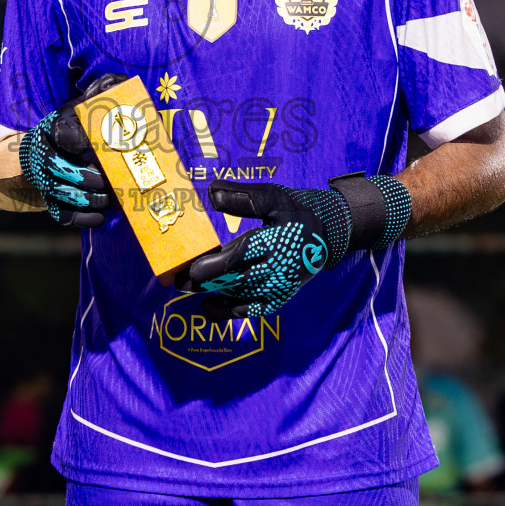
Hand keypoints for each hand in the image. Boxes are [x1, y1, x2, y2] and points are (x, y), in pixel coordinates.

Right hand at [18, 73, 126, 226]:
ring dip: (89, 199)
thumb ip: (101, 93)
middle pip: (61, 169)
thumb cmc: (75, 126)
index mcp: (52, 128)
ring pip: (61, 194)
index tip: (94, 144)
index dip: (79, 140)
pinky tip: (100, 217)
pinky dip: (81, 218)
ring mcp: (43, 179)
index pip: (63, 134)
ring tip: (110, 198)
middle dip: (90, 178)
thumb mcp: (83, 106)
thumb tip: (119, 81)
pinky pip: (61, 215)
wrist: (45, 149)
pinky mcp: (49, 200)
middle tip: (111, 179)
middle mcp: (43, 154)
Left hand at [176, 175, 411, 320]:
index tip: (192, 266)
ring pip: (242, 297)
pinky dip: (231, 312)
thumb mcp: (272, 196)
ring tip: (188, 289)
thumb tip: (211, 193)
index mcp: (276, 239)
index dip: (215, 264)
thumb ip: (242, 197)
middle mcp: (279, 267)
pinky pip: (254, 310)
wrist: (325, 234)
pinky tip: (209, 307)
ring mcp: (280, 285)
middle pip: (236, 279)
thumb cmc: (293, 211)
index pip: (242, 254)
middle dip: (206, 282)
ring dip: (213, 296)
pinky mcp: (280, 296)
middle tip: (179, 280)